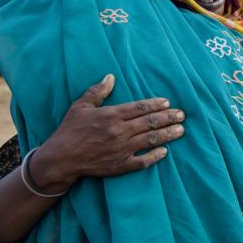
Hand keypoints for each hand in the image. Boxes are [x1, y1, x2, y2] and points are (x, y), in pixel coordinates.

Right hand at [30, 74, 184, 191]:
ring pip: (150, 140)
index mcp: (111, 115)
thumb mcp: (80, 106)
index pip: (140, 107)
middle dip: (168, 118)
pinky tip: (165, 151)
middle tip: (182, 115)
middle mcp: (119, 131)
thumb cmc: (69, 130)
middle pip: (150, 122)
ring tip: (181, 130)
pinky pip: (142, 161)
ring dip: (168, 134)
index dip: (155, 104)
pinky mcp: (120, 165)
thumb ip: (97, 91)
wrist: (60, 158)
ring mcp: (121, 149)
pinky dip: (154, 156)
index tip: (168, 103)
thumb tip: (110, 77)